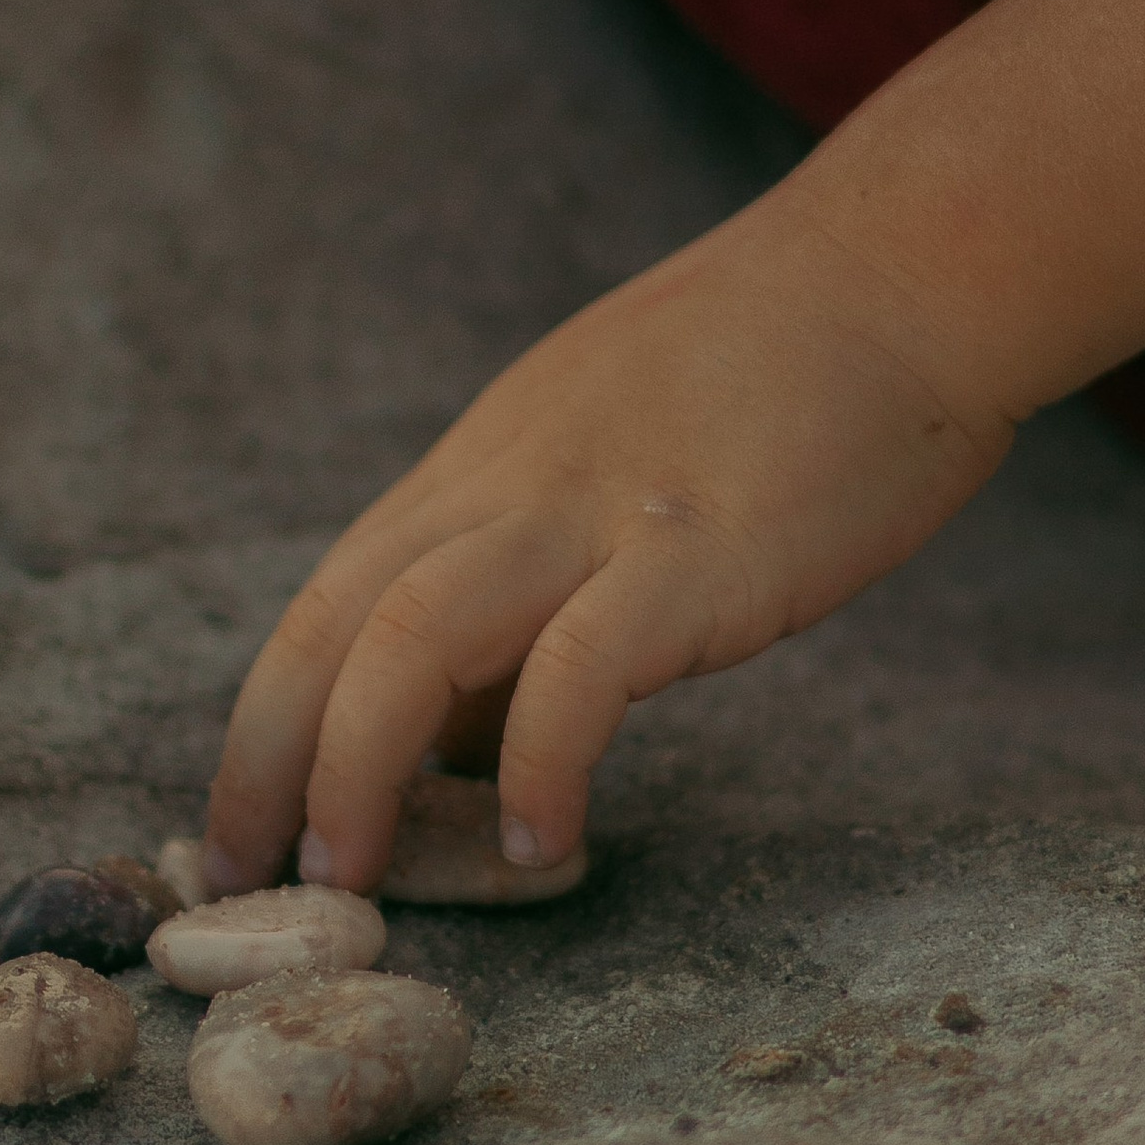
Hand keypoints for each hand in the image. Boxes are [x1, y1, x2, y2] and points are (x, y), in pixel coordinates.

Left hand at [201, 201, 1012, 895]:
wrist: (913, 266)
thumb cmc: (782, 376)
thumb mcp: (606, 455)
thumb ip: (528, 581)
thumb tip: (457, 737)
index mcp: (482, 467)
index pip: (327, 601)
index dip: (262, 723)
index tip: (231, 830)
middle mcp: (509, 484)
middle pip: (334, 622)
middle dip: (266, 761)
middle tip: (239, 879)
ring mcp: (597, 512)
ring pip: (411, 635)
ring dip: (358, 769)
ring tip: (346, 876)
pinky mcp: (697, 553)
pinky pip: (577, 671)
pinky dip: (537, 767)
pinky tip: (539, 844)